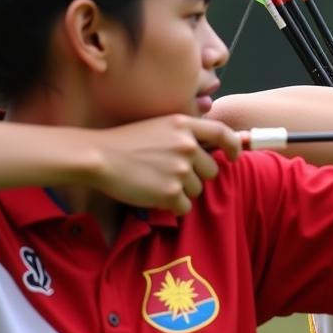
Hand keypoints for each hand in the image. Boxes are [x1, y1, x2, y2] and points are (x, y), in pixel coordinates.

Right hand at [86, 115, 241, 213]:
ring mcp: (180, 169)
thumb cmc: (125, 142)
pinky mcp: (170, 192)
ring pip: (197, 190)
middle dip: (196, 176)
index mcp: (184, 125)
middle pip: (211, 170)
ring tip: (157, 182)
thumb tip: (205, 150)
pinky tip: (155, 196)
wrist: (98, 157)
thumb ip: (184, 134)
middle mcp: (187, 146)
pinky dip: (173, 206)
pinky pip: (184, 207)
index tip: (234, 156)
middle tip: (171, 175)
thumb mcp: (159, 125)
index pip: (223, 133)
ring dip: (182, 191)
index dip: (234, 146)